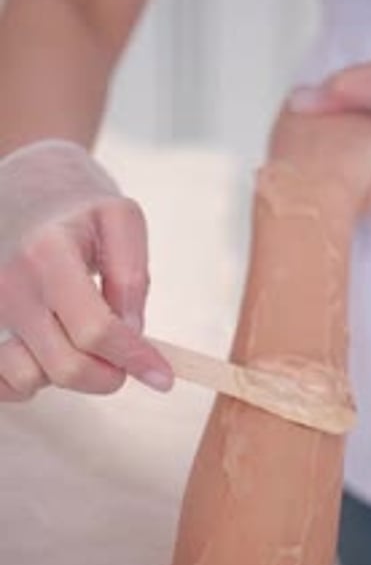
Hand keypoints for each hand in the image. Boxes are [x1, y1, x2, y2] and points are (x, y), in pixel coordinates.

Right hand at [0, 141, 171, 400]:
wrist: (20, 182)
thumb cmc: (74, 202)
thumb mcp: (121, 219)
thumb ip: (132, 278)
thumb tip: (132, 334)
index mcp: (47, 253)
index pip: (95, 330)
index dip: (134, 359)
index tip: (162, 376)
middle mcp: (7, 283)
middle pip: (65, 366)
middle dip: (107, 376)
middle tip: (122, 361)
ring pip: (26, 379)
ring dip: (64, 376)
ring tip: (77, 343)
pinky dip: (24, 382)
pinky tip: (46, 357)